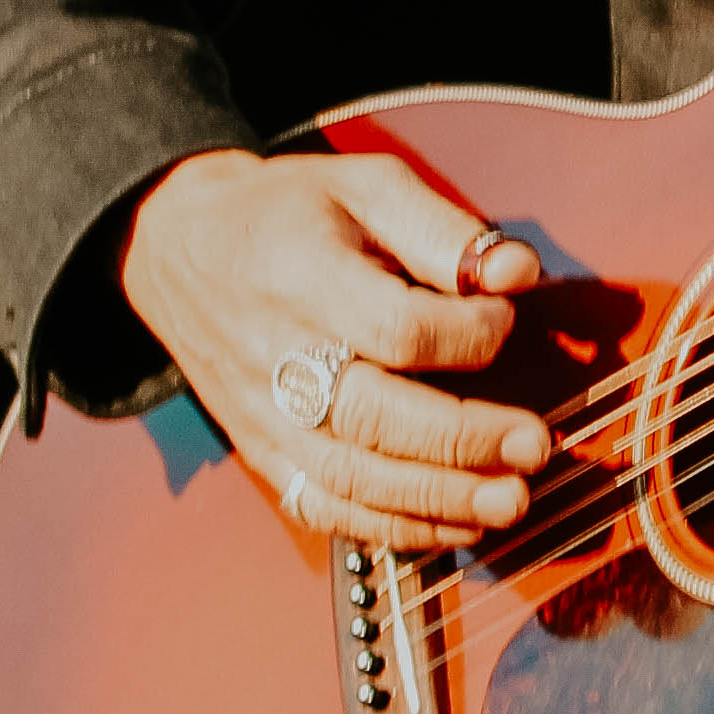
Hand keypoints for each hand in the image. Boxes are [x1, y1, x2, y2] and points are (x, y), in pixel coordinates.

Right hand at [117, 147, 554, 548]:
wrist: (179, 247)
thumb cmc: (284, 214)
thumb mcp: (364, 185)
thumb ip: (443, 230)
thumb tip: (516, 271)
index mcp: (305, 281)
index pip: (397, 329)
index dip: (467, 335)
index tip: (504, 319)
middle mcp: (278, 357)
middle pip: (375, 417)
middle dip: (464, 440)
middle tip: (534, 446)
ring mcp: (265, 415)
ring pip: (352, 478)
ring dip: (437, 500)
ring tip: (508, 502)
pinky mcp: (262, 450)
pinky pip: (324, 505)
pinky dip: (391, 527)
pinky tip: (452, 527)